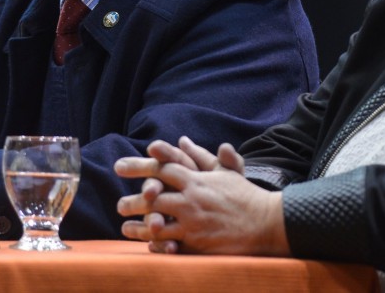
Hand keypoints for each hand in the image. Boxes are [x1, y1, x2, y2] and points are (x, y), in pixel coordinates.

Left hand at [115, 137, 287, 255]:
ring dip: (139, 226)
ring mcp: (193, 223)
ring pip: (157, 223)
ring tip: (125, 227)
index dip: (138, 166)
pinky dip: (157, 244)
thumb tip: (183, 140)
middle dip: (132, 201)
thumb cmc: (244, 195)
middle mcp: (191, 200)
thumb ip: (201, 156)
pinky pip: (171, 245)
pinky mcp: (198, 244)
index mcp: (196, 180)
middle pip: (153, 197)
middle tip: (118, 205)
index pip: (161, 169)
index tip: (119, 166)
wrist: (266, 223)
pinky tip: (147, 244)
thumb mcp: (225, 171)